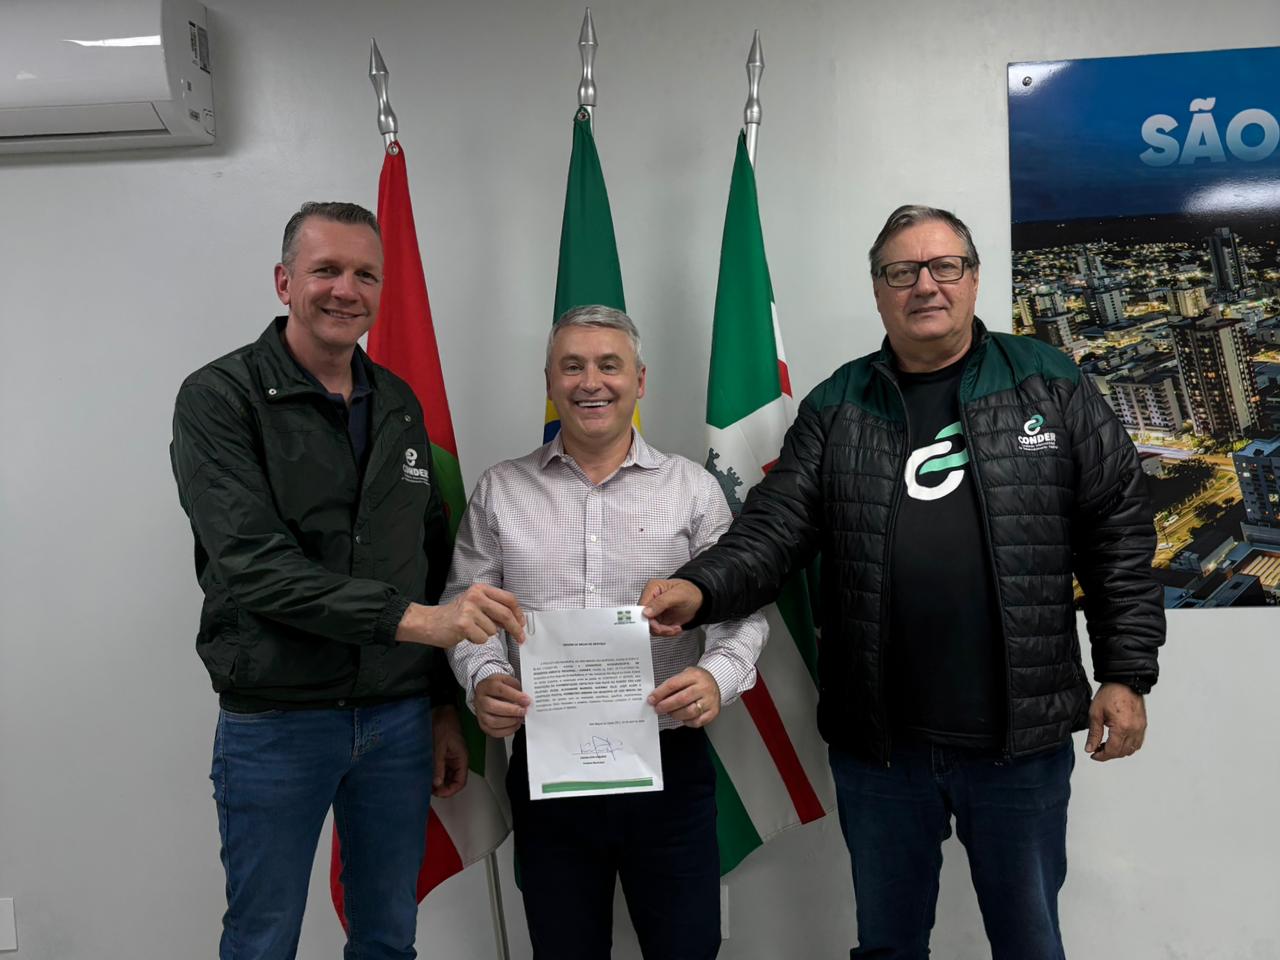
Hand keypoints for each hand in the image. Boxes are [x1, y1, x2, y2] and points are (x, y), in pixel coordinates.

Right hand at [397, 584, 525, 648]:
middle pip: (506, 614)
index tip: (522, 624)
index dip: (519, 613)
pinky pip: (482, 638)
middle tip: (520, 638)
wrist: (430, 622)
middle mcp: (476, 596)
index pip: (509, 599)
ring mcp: (469, 609)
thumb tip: (516, 621)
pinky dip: (477, 641)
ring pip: (493, 630)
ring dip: (486, 635)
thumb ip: (494, 609)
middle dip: (516, 629)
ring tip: (473, 630)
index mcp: (481, 589)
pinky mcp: (463, 624)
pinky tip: (467, 635)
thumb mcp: (475, 605)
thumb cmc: (455, 615)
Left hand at [431, 705, 467, 797]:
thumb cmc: (444, 724)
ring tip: (425, 782)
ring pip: (446, 775)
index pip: (460, 782)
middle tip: (428, 789)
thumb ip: (438, 765)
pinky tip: (426, 774)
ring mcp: (450, 757)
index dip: (450, 790)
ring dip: (438, 781)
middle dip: (442, 787)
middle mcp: (457, 760)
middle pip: (453, 781)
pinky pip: (441, 768)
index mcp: (461, 758)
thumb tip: (437, 783)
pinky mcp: (443, 754)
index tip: (437, 793)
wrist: (440, 710)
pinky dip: (435, 773)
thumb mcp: (439, 746)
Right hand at [475, 674, 530, 737]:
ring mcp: (480, 714)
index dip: (514, 695)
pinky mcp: (483, 725)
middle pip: (492, 706)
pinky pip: (494, 732)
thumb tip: (525, 697)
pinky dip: (507, 730)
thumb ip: (515, 686)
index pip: (499, 690)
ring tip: (520, 718)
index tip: (526, 700)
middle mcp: (481, 700)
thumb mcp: (506, 680)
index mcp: (486, 686)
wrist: (486, 694)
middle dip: (511, 710)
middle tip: (523, 710)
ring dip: (510, 721)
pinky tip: (515, 724)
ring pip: (492, 721)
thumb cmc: (498, 688)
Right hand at [639, 579, 703, 637]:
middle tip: (668, 629)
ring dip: (663, 631)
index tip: (656, 625)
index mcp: (652, 589)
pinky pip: (658, 630)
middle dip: (657, 627)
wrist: (699, 600)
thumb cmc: (689, 592)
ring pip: (650, 627)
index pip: (641, 606)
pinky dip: (667, 632)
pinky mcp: (659, 619)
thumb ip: (661, 602)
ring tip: (675, 628)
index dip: (647, 618)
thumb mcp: (677, 595)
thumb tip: (645, 612)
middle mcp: (651, 600)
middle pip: (644, 619)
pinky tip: (675, 628)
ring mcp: (654, 611)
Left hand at [648, 666, 720, 728]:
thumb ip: (672, 685)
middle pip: (681, 699)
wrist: (717, 682)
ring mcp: (710, 701)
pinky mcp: (713, 712)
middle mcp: (704, 688)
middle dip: (666, 706)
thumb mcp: (685, 675)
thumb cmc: (697, 680)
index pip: (673, 684)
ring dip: (675, 715)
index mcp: (694, 676)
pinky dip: (687, 722)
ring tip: (670, 713)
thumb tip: (656, 697)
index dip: (660, 693)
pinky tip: (683, 717)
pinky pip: (697, 721)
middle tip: (658, 709)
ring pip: (689, 712)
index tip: (651, 699)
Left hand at [1085, 682, 1146, 760]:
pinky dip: (1128, 746)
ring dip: (1118, 751)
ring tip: (1106, 745)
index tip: (1093, 755)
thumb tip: (1090, 749)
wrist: (1124, 681)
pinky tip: (1118, 741)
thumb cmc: (1110, 694)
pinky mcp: (1143, 725)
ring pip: (1131, 750)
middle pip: (1122, 752)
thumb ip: (1093, 734)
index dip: (1101, 756)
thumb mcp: (1096, 713)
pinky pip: (1137, 743)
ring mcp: (1141, 728)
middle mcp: (1134, 730)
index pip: (1112, 750)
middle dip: (1108, 754)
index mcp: (1122, 727)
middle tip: (1097, 750)